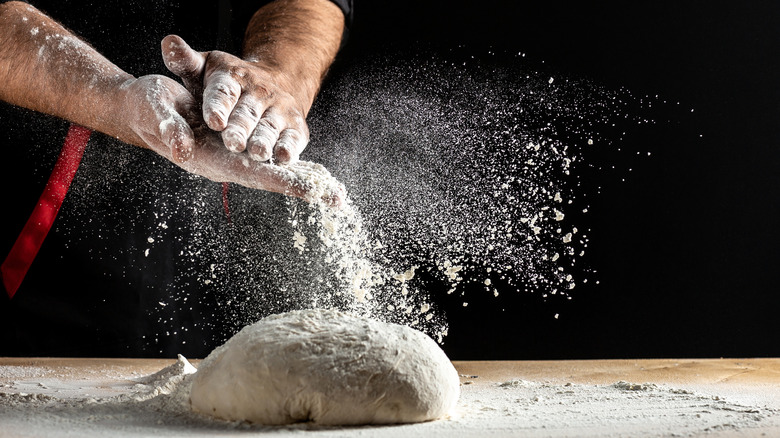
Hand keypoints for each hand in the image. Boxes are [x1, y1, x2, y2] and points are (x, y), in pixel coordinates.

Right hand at [119, 75, 342, 205]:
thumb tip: (183, 148)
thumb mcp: (156, 111)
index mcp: (210, 158)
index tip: (309, 191)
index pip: (253, 173)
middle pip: (271, 179)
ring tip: (335, 194)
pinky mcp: (236, 148)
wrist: (142, 108)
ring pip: (274, 172)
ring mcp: (232, 157)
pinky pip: (269, 160)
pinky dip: (293, 167)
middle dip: (303, 188)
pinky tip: (314, 175)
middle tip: (336, 199)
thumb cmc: (148, 108)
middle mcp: (226, 162)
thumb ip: (169, 129)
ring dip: (304, 182)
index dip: (281, 181)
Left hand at [160, 35, 308, 164]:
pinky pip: (293, 138)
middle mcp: (259, 92)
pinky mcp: (295, 126)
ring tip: (258, 153)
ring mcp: (279, 109)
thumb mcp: (206, 68)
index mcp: (234, 77)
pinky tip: (283, 158)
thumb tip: (169, 42)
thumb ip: (185, 61)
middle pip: (247, 113)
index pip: (224, 92)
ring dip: (264, 141)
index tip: (214, 121)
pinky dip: (289, 148)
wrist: (274, 83)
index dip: (218, 106)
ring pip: (270, 127)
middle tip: (233, 143)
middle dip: (241, 129)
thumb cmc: (229, 84)